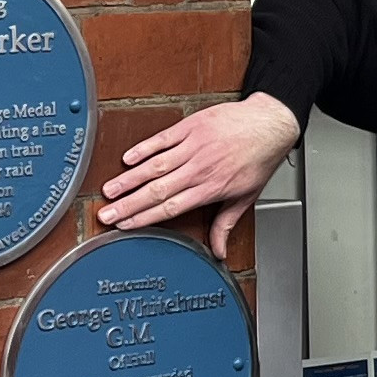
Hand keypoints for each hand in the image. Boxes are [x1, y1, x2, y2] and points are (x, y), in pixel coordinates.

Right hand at [99, 95, 301, 254]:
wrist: (270, 124)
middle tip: (106, 214)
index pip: (171, 208)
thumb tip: (219, 252)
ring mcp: (194, 146)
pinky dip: (144, 148)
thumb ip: (226, 225)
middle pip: (157, 190)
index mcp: (211, 188)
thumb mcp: (246, 197)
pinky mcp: (191, 126)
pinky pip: (162, 139)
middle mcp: (199, 169)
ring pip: (155, 166)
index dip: (145, 218)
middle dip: (129, 205)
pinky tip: (127, 159)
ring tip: (109, 190)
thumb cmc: (259, 159)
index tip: (125, 226)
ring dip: (129, 179)